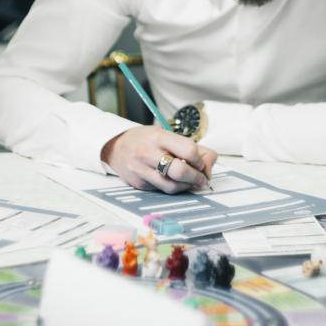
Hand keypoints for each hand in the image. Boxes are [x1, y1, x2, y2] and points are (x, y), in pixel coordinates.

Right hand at [101, 125, 217, 192]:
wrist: (116, 147)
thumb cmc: (147, 140)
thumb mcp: (166, 135)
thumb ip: (190, 147)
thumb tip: (208, 166)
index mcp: (159, 137)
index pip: (188, 150)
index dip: (199, 160)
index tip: (200, 163)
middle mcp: (148, 153)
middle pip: (180, 171)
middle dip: (196, 177)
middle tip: (201, 179)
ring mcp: (141, 170)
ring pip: (171, 186)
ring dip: (186, 187)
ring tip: (191, 183)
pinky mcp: (138, 184)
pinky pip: (161, 191)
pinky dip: (173, 188)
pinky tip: (176, 183)